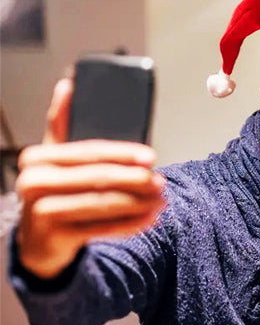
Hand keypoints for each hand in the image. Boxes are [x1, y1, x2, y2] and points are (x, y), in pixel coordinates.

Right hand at [15, 78, 165, 278]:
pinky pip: (101, 229)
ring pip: (101, 204)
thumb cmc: (53, 191)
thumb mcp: (55, 158)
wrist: (37, 239)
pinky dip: (129, 224)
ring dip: (137, 203)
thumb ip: (61, 124)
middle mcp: (33, 182)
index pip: (89, 151)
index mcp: (37, 157)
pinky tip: (148, 219)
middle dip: (135, 180)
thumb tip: (69, 85)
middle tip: (160, 181)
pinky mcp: (55, 237)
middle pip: (97, 178)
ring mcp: (41, 212)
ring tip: (160, 200)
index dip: (123, 153)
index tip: (151, 157)